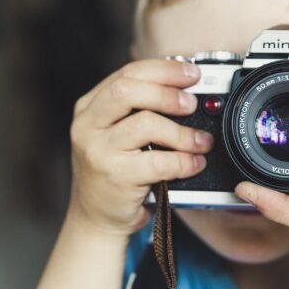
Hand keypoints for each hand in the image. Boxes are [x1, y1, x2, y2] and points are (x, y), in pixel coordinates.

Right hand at [68, 59, 213, 235]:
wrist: (95, 218)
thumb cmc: (112, 172)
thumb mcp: (113, 134)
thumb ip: (137, 110)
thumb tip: (184, 88)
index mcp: (89, 108)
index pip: (126, 74)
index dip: (163, 70)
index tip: (190, 73)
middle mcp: (88, 126)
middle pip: (128, 90)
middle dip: (168, 92)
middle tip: (192, 104)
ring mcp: (98, 151)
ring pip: (146, 124)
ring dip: (182, 132)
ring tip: (200, 141)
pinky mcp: (115, 176)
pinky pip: (159, 161)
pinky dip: (184, 161)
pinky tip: (194, 163)